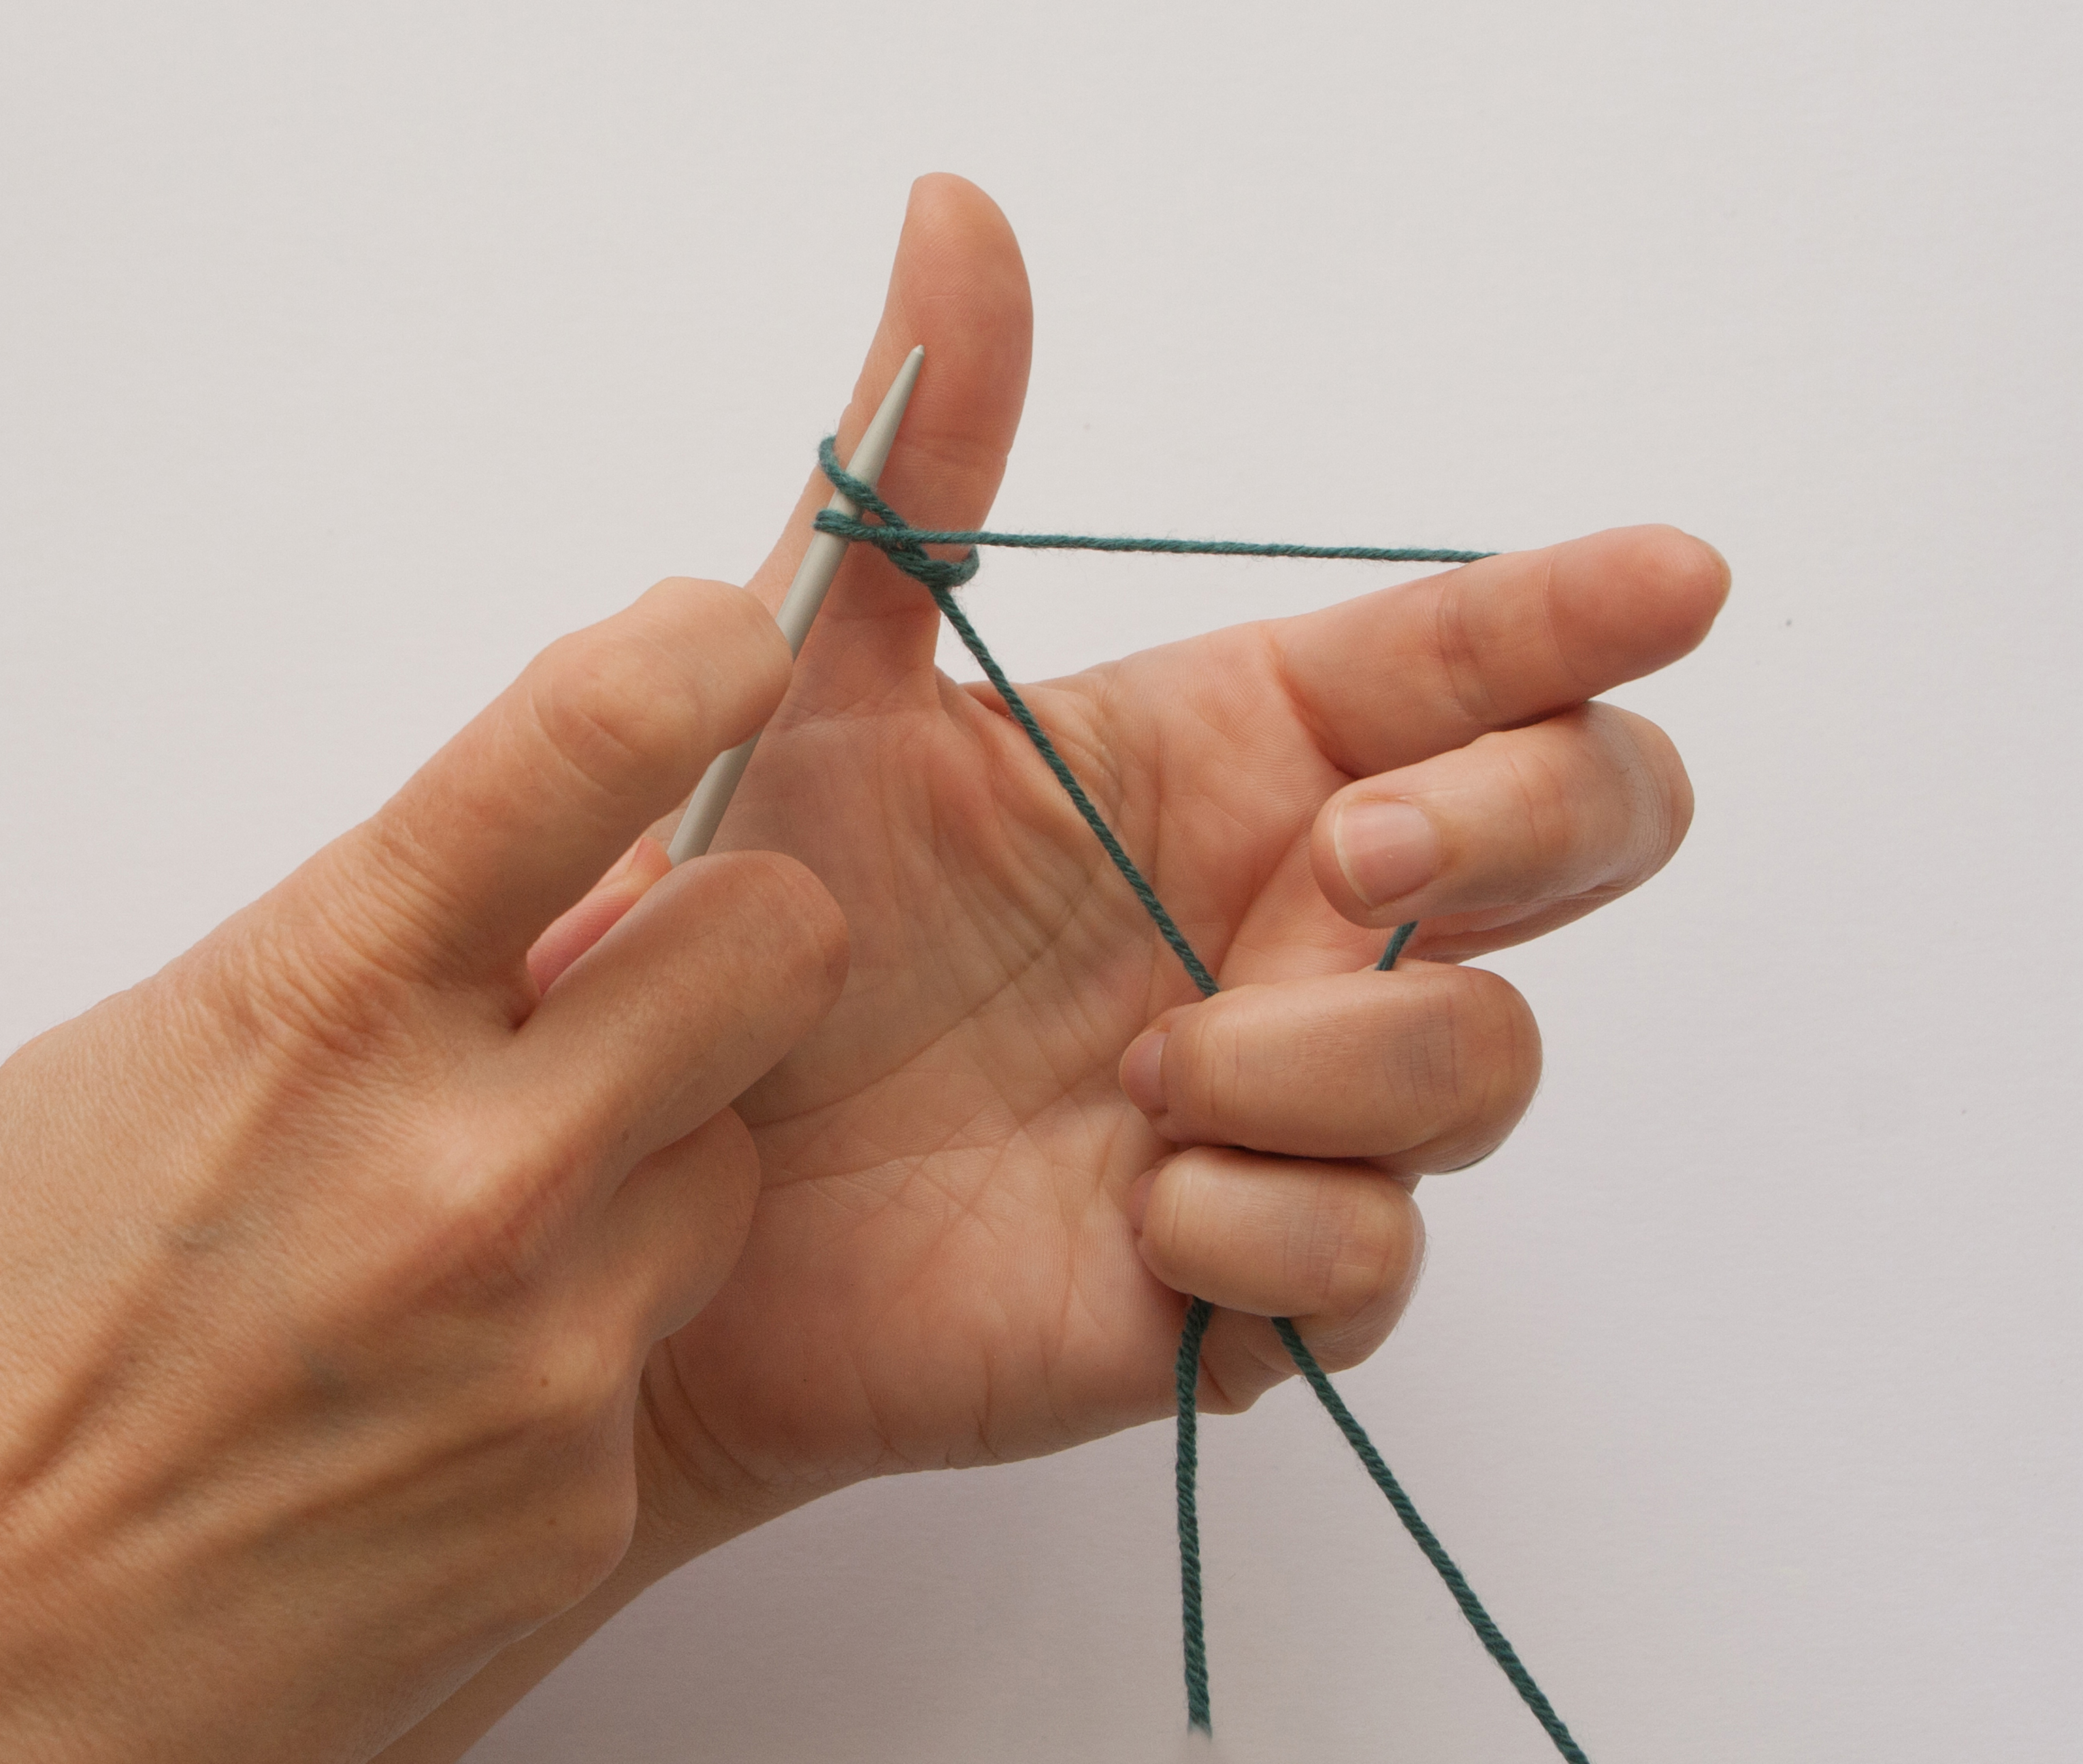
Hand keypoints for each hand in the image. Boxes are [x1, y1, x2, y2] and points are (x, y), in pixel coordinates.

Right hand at [0, 581, 848, 1763]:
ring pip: (737, 1159)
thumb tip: (560, 878)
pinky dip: (586, 1335)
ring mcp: (545, 1341)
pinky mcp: (584, 1482)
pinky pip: (663, 1336)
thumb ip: (368, 955)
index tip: (732, 641)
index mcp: (323, 1004)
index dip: (699, 653)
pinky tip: (446, 1381)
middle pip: (784, 942)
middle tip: (644, 987)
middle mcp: (466, 1166)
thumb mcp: (148, 1063)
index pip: (587, 743)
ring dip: (652, 1160)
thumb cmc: (9, 1341)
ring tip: (482, 1231)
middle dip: (738, 941)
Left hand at [619, 176, 1725, 1528]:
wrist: (666, 1173)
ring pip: (1483, 1063)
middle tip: (1363, 837)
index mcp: (1228, 758)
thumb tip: (957, 212)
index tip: (1670, 575)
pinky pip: (1367, 1257)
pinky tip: (1131, 1205)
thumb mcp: (818, 686)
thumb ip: (916, 472)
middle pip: (1577, 833)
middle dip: (1533, 819)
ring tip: (1135, 1073)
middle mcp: (1291, 917)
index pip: (1465, 663)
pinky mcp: (1245, 1273)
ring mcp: (1290, 1104)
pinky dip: (1264, 1223)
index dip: (1577, 614)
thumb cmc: (757, 924)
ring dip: (1332, 1054)